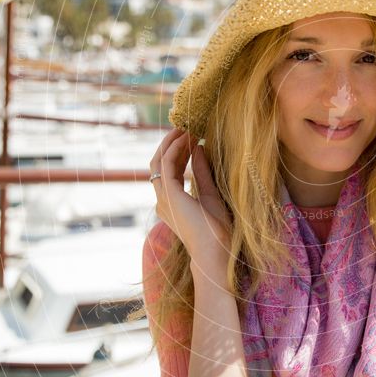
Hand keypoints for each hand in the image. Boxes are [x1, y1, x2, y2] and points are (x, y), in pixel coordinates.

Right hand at [149, 128, 231, 266]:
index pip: (170, 170)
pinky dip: (174, 148)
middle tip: (186, 127)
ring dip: (172, 142)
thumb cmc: (216, 229)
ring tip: (187, 128)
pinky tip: (186, 138)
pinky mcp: (169, 194)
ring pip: (159, 161)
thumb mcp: (211, 193)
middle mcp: (163, 200)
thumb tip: (199, 149)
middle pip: (160, 164)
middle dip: (172, 144)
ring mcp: (163, 198)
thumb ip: (203, 172)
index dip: (179, 151)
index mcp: (172, 203)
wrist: (215, 249)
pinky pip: (166, 164)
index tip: (191, 136)